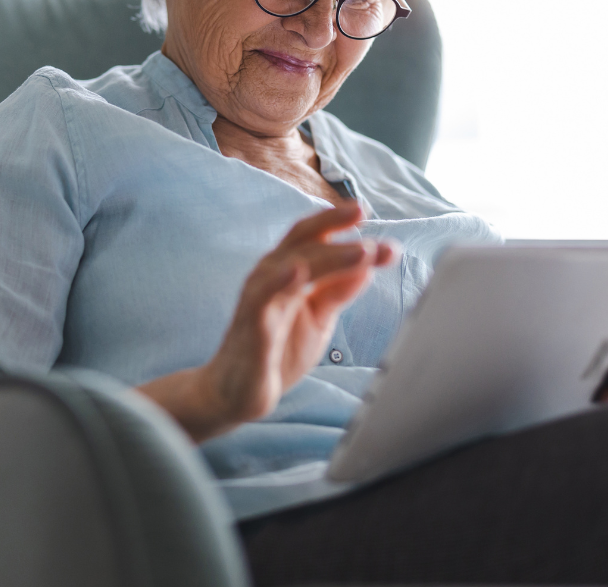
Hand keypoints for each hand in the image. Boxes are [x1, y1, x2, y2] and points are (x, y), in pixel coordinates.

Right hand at [137, 200, 396, 441]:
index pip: (314, 237)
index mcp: (288, 272)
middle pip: (303, 241)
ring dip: (328, 255)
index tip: (366, 212)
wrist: (237, 394)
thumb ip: (338, 290)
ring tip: (362, 251)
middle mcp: (271, 276)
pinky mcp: (250, 326)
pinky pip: (262, 298)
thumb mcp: (318, 317)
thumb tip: (369, 263)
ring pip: (290, 264)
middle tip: (370, 224)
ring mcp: (259, 298)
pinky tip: (298, 271)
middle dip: (337, 229)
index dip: (338, 222)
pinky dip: (279, 281)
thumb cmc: (276, 350)